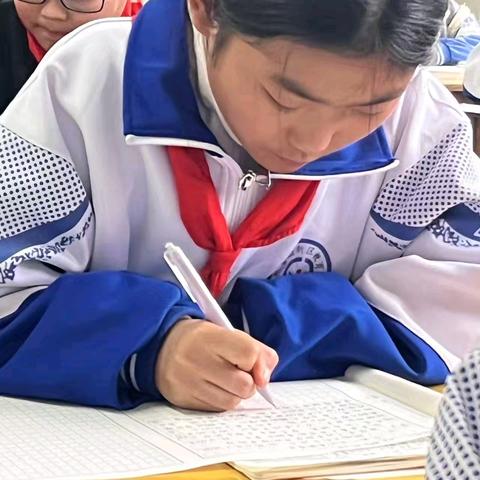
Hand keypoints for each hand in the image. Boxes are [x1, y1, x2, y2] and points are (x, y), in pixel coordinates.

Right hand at [156, 319, 278, 411]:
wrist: (161, 345)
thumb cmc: (201, 339)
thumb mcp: (226, 332)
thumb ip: (254, 350)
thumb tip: (265, 378)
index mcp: (210, 336)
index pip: (248, 354)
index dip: (257, 361)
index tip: (253, 362)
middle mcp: (196, 359)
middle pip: (244, 385)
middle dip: (249, 381)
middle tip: (239, 372)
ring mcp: (188, 382)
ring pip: (232, 401)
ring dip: (236, 393)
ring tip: (225, 380)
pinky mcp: (183, 399)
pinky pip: (216, 409)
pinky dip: (221, 400)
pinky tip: (213, 387)